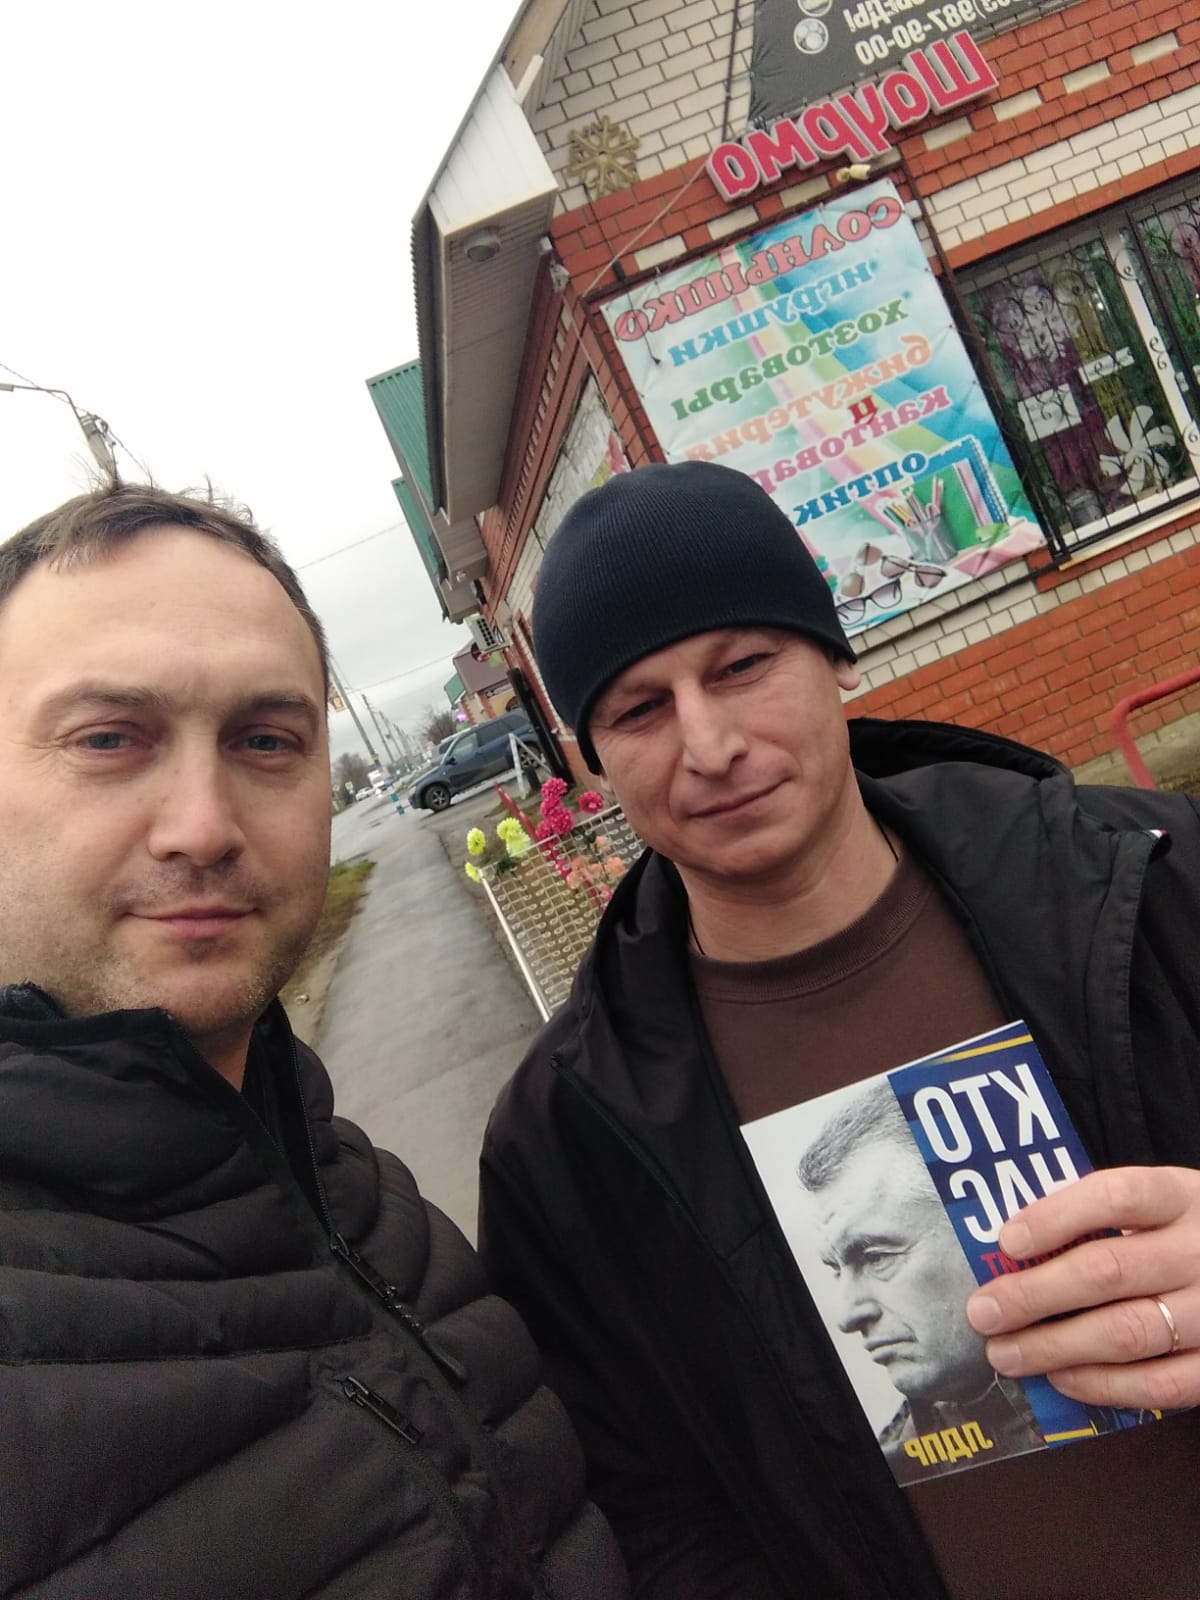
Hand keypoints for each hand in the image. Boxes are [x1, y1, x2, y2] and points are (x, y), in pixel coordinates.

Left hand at [964, 1165, 1199, 1410]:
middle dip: (1036, 1294)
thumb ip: (1103, 1215)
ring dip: (1057, 1346)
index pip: (1117, 1195)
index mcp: (1182, 1195)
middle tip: (984, 1312)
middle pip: (1110, 1270)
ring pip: (1129, 1331)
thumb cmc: (1188, 1234)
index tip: (1007, 1242)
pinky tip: (1062, 1378)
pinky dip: (1106, 1385)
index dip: (1057, 1217)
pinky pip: (1163, 1383)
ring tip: (1006, 1354)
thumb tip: (1013, 1247)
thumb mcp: (1162, 1204)